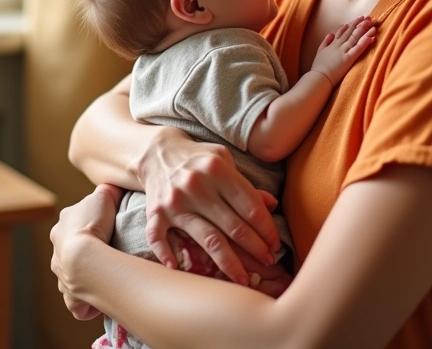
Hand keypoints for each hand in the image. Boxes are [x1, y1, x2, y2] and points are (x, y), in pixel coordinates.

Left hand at [50, 184, 122, 319]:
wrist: (83, 256)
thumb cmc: (93, 224)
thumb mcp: (104, 195)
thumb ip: (109, 190)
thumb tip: (114, 186)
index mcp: (63, 225)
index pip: (75, 221)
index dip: (89, 222)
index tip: (104, 225)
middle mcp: (57, 248)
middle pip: (70, 247)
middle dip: (85, 249)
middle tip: (106, 250)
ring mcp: (60, 271)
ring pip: (72, 271)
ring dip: (85, 273)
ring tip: (105, 273)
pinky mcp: (69, 292)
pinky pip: (77, 299)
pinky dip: (87, 301)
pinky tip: (100, 299)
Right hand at [140, 129, 281, 284]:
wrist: (157, 152)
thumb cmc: (198, 158)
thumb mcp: (224, 161)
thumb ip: (246, 184)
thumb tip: (272, 205)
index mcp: (218, 169)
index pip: (250, 206)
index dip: (267, 228)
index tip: (275, 243)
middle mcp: (197, 186)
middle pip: (234, 226)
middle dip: (256, 248)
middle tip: (268, 262)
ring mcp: (175, 202)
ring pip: (208, 239)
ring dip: (229, 263)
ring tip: (243, 278)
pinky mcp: (156, 213)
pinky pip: (159, 238)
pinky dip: (166, 255)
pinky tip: (177, 268)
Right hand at [311, 16, 375, 86]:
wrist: (318, 77)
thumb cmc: (318, 67)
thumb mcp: (319, 51)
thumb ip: (325, 42)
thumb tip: (330, 33)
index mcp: (333, 44)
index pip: (343, 31)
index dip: (351, 25)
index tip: (358, 19)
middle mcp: (339, 45)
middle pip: (350, 32)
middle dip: (359, 24)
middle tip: (368, 17)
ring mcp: (344, 51)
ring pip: (355, 38)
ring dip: (364, 29)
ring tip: (371, 23)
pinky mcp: (348, 59)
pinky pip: (358, 48)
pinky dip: (365, 42)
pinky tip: (371, 36)